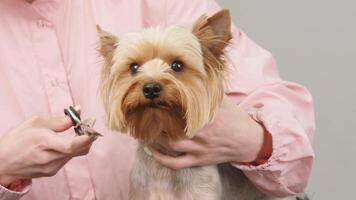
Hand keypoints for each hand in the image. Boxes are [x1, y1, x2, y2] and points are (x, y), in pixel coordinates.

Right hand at [0, 116, 93, 186]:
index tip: (91, 129)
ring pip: (75, 155)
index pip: (70, 145)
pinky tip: (65, 143)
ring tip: (77, 133)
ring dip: (80, 144)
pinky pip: (67, 159)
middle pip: (78, 150)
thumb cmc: (17, 140)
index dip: (85, 138)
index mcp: (42, 142)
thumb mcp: (35, 123)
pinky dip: (71, 150)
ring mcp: (50, 167)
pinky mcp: (51, 172)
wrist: (2, 162)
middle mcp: (48, 157)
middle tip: (89, 128)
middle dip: (88, 139)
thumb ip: (59, 120)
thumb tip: (78, 111)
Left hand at [151, 95, 269, 169]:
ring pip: (170, 146)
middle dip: (154, 123)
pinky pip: (177, 163)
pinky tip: (153, 152)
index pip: (180, 109)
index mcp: (206, 115)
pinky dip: (163, 159)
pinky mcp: (200, 160)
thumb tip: (194, 76)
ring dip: (154, 139)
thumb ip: (208, 92)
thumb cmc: (236, 119)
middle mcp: (201, 132)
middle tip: (141, 116)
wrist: (249, 141)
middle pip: (170, 128)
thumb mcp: (223, 101)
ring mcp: (199, 148)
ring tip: (143, 131)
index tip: (153, 101)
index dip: (164, 105)